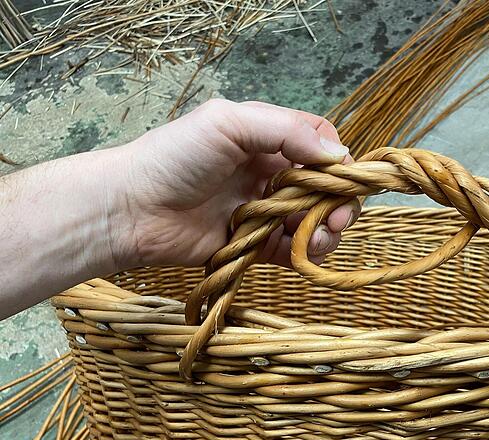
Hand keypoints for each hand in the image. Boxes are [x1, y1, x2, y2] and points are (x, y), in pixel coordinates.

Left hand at [112, 99, 359, 268]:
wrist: (130, 210)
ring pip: (313, 219)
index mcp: (265, 138)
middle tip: (339, 217)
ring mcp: (261, 209)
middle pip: (323, 185)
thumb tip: (338, 153)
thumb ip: (285, 130)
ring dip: (326, 229)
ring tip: (319, 237)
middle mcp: (268, 172)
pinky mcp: (252, 244)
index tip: (343, 178)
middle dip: (339, 201)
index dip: (337, 159)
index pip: (318, 141)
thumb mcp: (228, 123)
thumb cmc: (173, 158)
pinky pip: (291, 249)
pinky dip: (305, 252)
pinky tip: (303, 251)